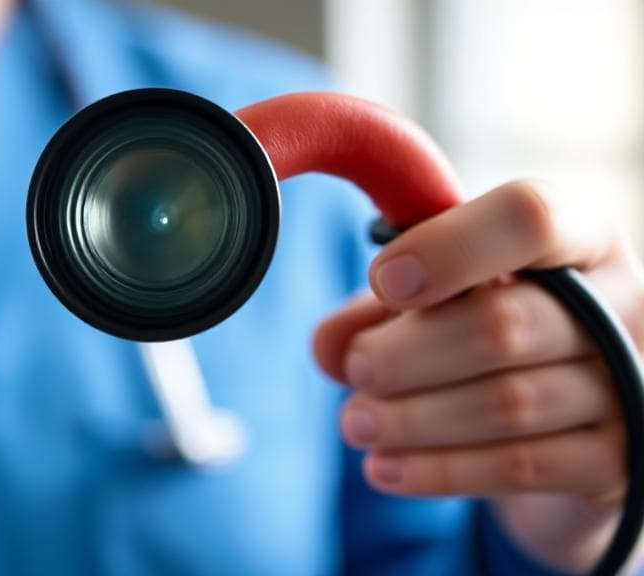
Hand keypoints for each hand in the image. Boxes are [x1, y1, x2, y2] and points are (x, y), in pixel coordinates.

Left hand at [313, 180, 643, 572]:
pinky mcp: (618, 462)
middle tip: (357, 368)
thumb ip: (381, 310)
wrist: (571, 420)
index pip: (527, 218)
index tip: (384, 279)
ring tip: (355, 424)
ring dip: (414, 418)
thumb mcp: (439, 302)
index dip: (447, 247)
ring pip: (508, 403)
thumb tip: (327, 346)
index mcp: (580, 238)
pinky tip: (385, 468)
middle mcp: (622, 304)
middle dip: (410, 353)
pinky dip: (439, 469)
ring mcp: (629, 385)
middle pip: (504, 324)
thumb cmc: (492, 332)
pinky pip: (520, 467)